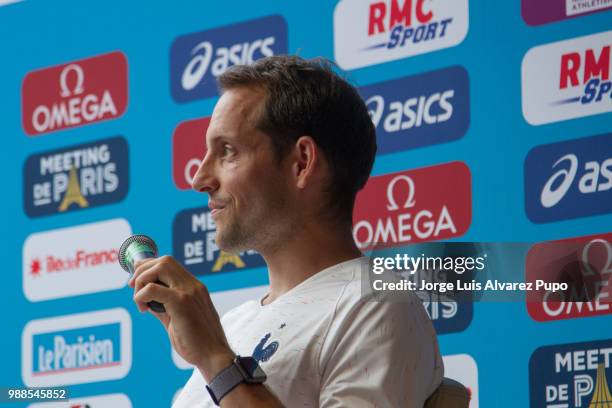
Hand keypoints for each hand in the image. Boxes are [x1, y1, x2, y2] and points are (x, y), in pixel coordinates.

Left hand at [129, 256, 234, 380]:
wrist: (213, 355)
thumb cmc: (197, 342)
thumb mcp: (177, 319)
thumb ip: (163, 306)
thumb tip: (146, 299)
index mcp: (194, 287)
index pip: (169, 263)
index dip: (148, 266)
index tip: (136, 281)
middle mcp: (193, 285)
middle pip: (164, 260)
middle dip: (142, 270)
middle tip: (132, 288)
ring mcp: (189, 292)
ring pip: (160, 267)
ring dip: (142, 280)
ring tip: (140, 301)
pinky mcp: (181, 303)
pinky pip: (153, 289)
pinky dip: (141, 296)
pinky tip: (144, 310)